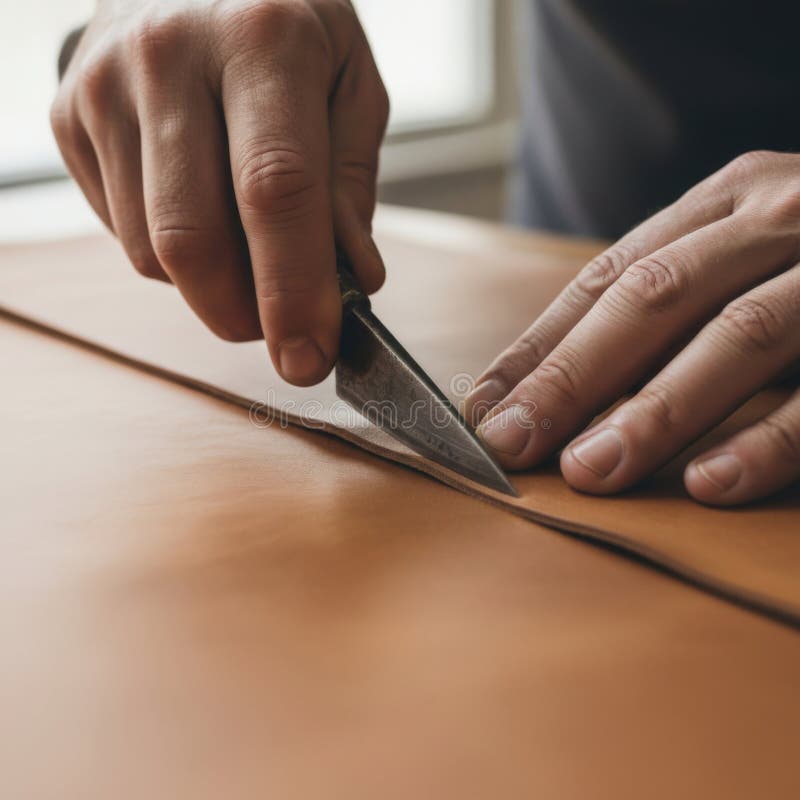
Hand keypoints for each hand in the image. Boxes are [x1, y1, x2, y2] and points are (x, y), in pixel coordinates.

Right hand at [51, 0, 388, 385]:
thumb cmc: (287, 23)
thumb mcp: (350, 83)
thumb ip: (350, 185)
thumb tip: (349, 281)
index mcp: (263, 39)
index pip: (275, 191)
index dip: (292, 291)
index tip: (309, 359)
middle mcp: (169, 56)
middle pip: (193, 239)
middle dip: (242, 314)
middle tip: (281, 330)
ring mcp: (103, 86)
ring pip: (152, 251)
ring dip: (210, 284)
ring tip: (247, 244)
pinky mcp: (66, 116)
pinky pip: (123, 232)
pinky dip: (172, 252)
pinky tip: (199, 205)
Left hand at [465, 150, 799, 505]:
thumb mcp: (742, 247)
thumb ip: (664, 297)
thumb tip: (542, 378)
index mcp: (727, 199)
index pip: (607, 279)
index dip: (541, 346)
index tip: (483, 407)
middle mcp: (781, 216)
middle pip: (654, 301)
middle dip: (574, 378)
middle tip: (510, 443)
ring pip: (738, 337)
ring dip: (656, 413)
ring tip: (589, 471)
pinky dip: (770, 440)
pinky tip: (711, 484)